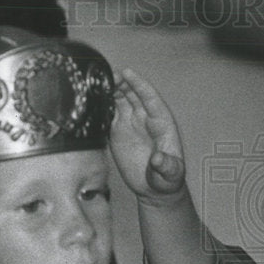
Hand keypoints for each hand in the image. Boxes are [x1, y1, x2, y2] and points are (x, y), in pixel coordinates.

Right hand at [109, 67, 186, 200]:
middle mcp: (145, 120)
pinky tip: (92, 99)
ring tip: (96, 83)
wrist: (155, 190)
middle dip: (121, 82)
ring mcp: (131, 125)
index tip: (128, 73)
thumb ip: (166, 166)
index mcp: (161, 123)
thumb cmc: (168, 179)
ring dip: (110, 90)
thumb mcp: (171, 174)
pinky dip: (102, 106)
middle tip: (106, 76)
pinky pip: (109, 114)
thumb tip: (158, 159)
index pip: (150, 98)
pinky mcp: (118, 133)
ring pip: (120, 100)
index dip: (139, 84)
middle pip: (133, 94)